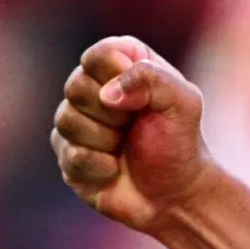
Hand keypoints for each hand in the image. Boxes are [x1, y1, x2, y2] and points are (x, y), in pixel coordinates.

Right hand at [51, 36, 215, 231]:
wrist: (173, 194)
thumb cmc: (179, 142)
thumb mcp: (183, 103)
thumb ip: (152, 79)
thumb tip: (107, 94)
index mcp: (123, 63)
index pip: (99, 54)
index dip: (118, 78)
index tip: (142, 100)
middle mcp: (94, 86)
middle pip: (76, 86)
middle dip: (113, 114)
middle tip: (134, 126)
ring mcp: (75, 119)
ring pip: (67, 120)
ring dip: (106, 140)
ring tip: (125, 146)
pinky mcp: (66, 152)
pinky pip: (70, 154)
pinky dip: (100, 166)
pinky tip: (114, 168)